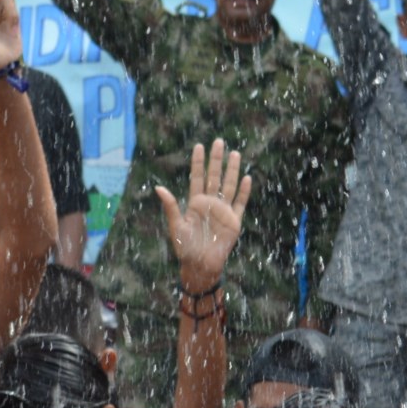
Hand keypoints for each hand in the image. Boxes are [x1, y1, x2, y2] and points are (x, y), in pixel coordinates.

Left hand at [154, 140, 251, 294]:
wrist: (201, 266)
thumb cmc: (185, 248)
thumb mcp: (176, 227)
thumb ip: (171, 207)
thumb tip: (158, 188)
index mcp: (195, 203)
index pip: (197, 178)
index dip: (198, 163)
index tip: (199, 146)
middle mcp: (210, 203)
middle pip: (214, 177)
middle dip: (216, 160)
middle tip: (219, 142)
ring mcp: (223, 211)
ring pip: (229, 186)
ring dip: (232, 171)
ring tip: (235, 154)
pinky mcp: (234, 221)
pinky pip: (240, 204)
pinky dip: (244, 192)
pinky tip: (247, 178)